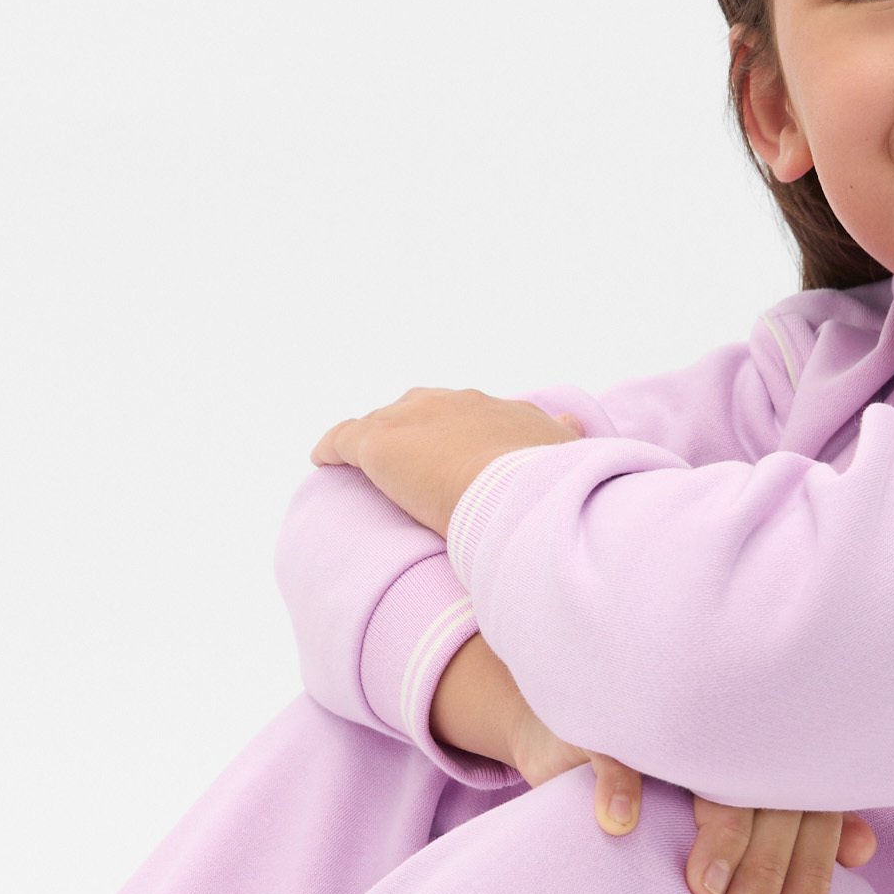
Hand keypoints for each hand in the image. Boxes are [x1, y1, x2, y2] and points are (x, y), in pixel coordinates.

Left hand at [310, 387, 583, 537]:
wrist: (518, 488)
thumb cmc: (549, 484)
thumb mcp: (566, 457)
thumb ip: (564, 438)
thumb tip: (572, 422)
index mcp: (501, 412)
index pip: (471, 413)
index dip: (460, 430)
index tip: (454, 447)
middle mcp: (458, 404)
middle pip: (424, 409)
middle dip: (415, 427)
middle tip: (408, 457)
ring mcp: (418, 420)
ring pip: (384, 422)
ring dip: (375, 438)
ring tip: (361, 460)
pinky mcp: (381, 443)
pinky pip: (345, 440)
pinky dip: (332, 448)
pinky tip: (322, 459)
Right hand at [503, 696, 876, 893]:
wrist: (590, 705)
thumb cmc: (675, 767)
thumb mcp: (742, 792)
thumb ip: (803, 821)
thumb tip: (864, 850)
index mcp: (773, 757)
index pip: (808, 818)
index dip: (809, 875)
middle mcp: (735, 735)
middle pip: (765, 805)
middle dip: (763, 870)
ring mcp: (676, 723)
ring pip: (709, 779)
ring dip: (714, 834)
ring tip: (703, 890)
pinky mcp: (614, 716)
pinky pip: (622, 747)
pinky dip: (621, 783)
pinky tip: (620, 824)